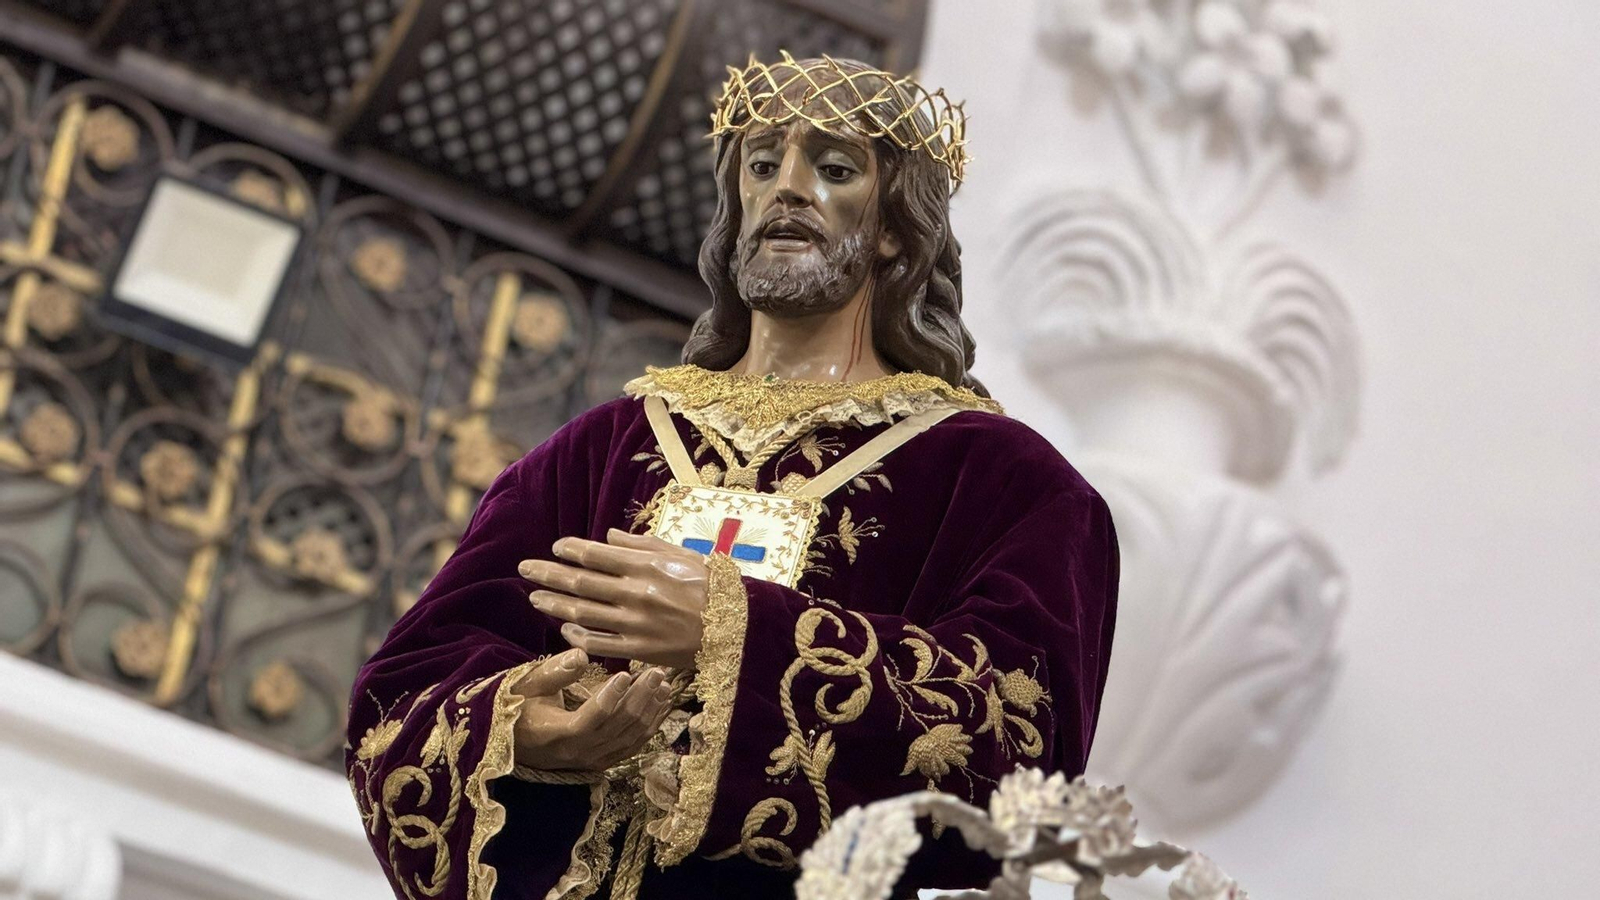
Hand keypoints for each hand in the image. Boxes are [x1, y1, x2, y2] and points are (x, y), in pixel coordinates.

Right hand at [510, 648, 674, 770]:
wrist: (512, 740)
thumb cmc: (519, 707)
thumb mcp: (528, 685)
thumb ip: (555, 671)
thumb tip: (581, 655)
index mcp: (556, 734)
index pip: (589, 719)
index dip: (609, 698)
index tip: (625, 674)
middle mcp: (577, 752)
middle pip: (616, 728)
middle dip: (640, 698)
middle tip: (655, 672)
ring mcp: (592, 760)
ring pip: (629, 738)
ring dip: (649, 711)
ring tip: (662, 685)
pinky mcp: (601, 761)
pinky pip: (631, 747)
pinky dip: (649, 727)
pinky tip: (661, 707)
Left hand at [519, 528, 709, 669]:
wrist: (737, 627)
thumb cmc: (710, 586)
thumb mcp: (680, 555)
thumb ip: (642, 545)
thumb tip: (608, 536)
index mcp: (646, 566)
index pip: (596, 555)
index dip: (570, 550)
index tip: (554, 547)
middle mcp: (636, 593)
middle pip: (581, 582)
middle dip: (548, 574)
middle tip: (525, 569)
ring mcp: (636, 624)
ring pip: (583, 613)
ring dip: (554, 604)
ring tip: (534, 598)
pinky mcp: (639, 650)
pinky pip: (599, 643)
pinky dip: (577, 635)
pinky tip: (564, 627)